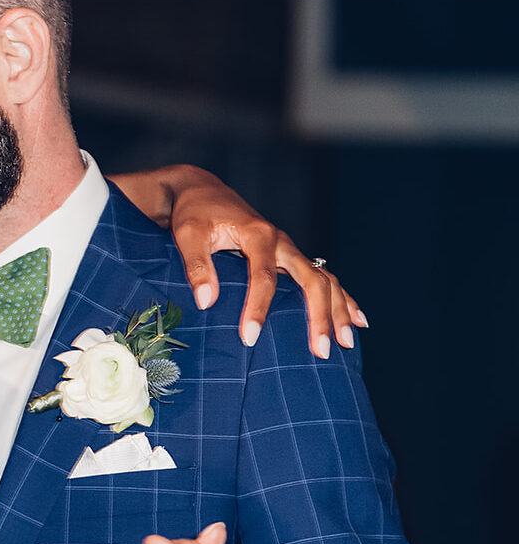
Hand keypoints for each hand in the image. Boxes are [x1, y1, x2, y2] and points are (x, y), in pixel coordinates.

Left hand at [155, 165, 365, 357]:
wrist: (202, 192)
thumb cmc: (194, 214)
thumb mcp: (188, 235)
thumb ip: (197, 266)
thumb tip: (206, 301)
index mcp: (258, 234)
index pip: (264, 277)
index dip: (258, 308)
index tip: (250, 337)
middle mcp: (281, 241)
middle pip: (312, 279)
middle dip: (319, 316)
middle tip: (321, 350)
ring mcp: (288, 249)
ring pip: (324, 279)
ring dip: (339, 309)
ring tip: (347, 342)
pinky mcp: (287, 256)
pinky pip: (321, 277)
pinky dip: (341, 297)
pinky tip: (356, 318)